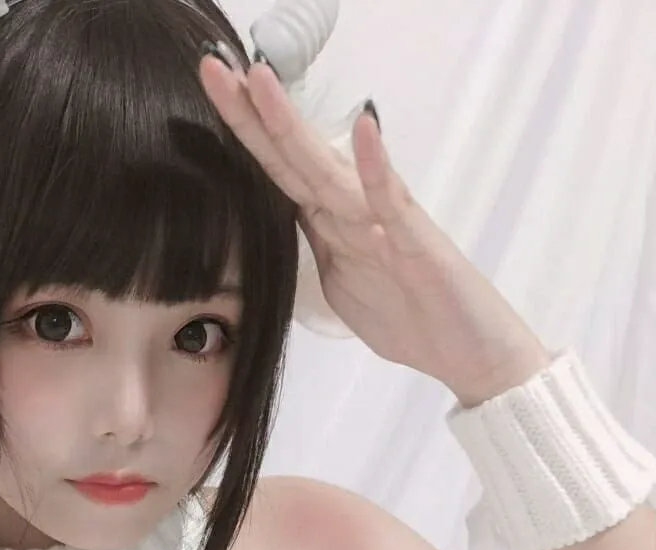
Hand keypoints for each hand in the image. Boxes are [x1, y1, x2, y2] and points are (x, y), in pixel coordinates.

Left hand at [199, 52, 551, 403]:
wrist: (467, 351)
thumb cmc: (410, 317)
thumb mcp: (341, 284)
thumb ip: (312, 248)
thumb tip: (279, 226)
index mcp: (332, 223)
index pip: (279, 171)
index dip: (244, 133)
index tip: (211, 91)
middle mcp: (353, 211)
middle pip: (293, 157)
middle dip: (252, 114)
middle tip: (212, 68)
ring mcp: (383, 223)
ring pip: (329, 170)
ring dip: (294, 127)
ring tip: (261, 82)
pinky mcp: (416, 244)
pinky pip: (392, 202)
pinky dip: (376, 167)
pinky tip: (363, 129)